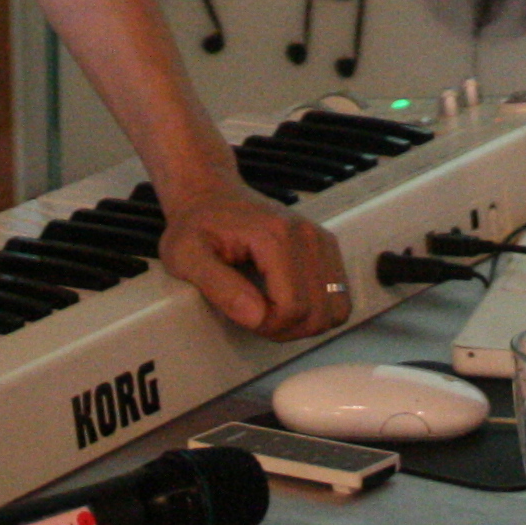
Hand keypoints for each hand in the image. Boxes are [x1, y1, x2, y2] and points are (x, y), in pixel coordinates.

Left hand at [155, 178, 351, 340]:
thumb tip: (256, 316)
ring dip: (307, 323)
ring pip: (337, 308)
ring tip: (274, 314)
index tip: (243, 316)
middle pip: (319, 312)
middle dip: (288, 329)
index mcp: (275, 236)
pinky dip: (318, 310)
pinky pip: (339, 295)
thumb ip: (219, 287)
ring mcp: (320, 239)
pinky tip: (289, 302)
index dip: (269, 327)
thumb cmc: (195, 225)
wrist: (210, 194)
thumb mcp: (185, 256)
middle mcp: (306, 234)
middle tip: (257, 318)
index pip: (293, 308)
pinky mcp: (326, 245)